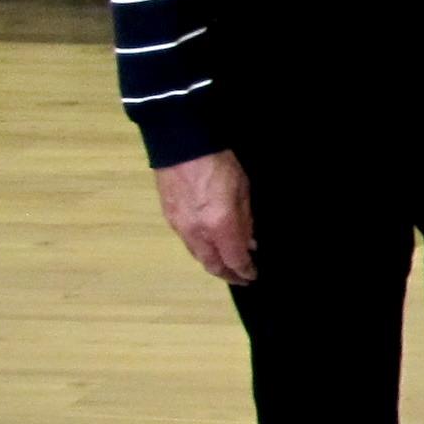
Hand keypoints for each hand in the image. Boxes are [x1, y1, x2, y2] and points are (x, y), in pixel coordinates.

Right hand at [154, 149, 255, 283]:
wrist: (181, 145)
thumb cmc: (219, 164)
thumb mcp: (243, 191)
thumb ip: (246, 221)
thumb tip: (249, 243)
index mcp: (219, 224)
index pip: (234, 259)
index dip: (245, 271)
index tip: (253, 275)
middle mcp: (197, 232)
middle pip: (213, 265)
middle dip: (229, 275)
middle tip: (242, 278)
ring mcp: (180, 227)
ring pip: (198, 256)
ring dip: (214, 264)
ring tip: (228, 265)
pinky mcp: (170, 219)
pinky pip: (188, 243)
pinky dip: (202, 251)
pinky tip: (211, 247)